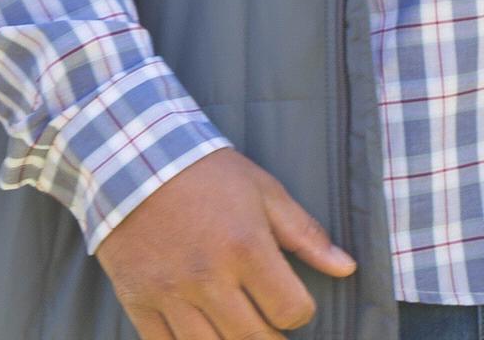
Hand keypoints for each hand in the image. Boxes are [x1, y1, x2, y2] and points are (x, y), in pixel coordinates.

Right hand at [95, 146, 354, 338]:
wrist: (137, 160)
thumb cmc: (209, 174)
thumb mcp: (264, 191)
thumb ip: (305, 234)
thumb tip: (346, 267)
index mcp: (245, 246)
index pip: (291, 310)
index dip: (301, 312)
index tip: (295, 303)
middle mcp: (208, 277)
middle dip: (273, 339)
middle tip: (272, 325)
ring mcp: (171, 295)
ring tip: (242, 332)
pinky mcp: (139, 304)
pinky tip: (205, 335)